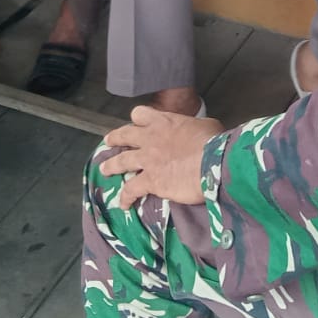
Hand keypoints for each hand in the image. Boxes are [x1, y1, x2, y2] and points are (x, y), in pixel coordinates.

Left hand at [99, 105, 224, 209]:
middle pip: (125, 135)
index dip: (138, 119)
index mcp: (163, 121)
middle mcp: (150, 138)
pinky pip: (131, 189)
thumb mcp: (206, 125)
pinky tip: (123, 204)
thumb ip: (194, 127)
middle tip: (108, 142)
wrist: (211, 162)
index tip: (137, 124)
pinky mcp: (150, 181)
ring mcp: (148, 159)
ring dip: (111, 165)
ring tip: (104, 169)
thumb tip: (199, 132)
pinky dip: (125, 197)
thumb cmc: (213, 141)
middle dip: (115, 138)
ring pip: (122, 161)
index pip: (140, 114)